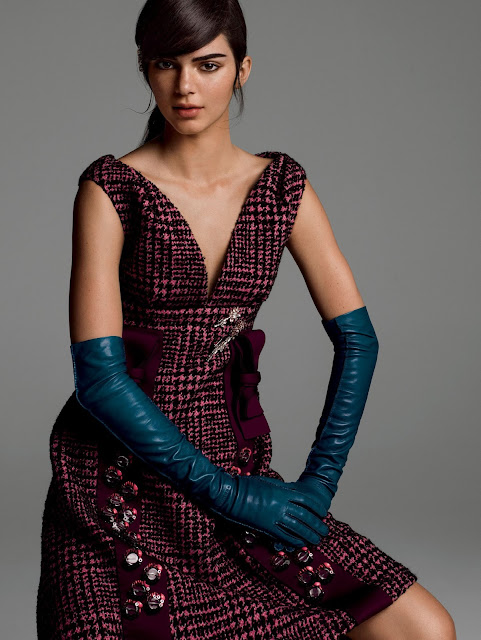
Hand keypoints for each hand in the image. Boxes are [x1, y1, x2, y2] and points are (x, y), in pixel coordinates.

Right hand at [208, 473, 329, 548]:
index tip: (322, 513)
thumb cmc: (247, 486)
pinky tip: (300, 543)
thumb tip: (294, 491)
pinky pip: (283, 536)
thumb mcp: (268, 482)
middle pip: (305, 517)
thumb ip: (282, 488)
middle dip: (317, 524)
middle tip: (325, 530)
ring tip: (317, 539)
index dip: (316, 508)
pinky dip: (294, 540)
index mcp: (282, 492)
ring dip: (309, 535)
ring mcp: (274, 518)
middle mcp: (281, 505)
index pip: (306, 501)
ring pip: (297, 529)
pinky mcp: (266, 528)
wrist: (230, 496)